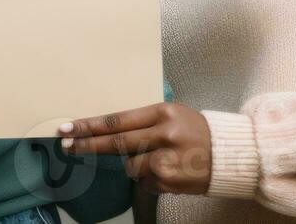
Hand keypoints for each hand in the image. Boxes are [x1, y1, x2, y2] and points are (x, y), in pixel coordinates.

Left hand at [58, 102, 211, 195]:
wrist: (229, 155)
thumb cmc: (195, 131)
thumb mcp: (170, 115)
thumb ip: (142, 122)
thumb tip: (105, 130)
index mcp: (162, 113)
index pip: (117, 120)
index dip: (90, 125)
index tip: (68, 128)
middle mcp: (163, 135)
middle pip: (116, 143)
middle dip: (88, 145)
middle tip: (66, 146)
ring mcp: (166, 161)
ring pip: (130, 166)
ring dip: (136, 164)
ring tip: (161, 158)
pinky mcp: (169, 182)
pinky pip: (145, 182)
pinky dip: (151, 178)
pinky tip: (170, 170)